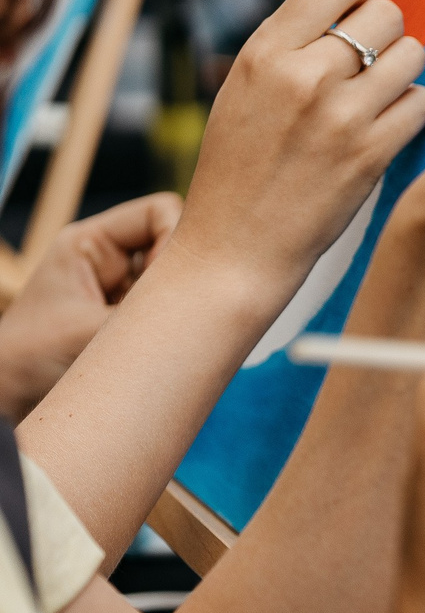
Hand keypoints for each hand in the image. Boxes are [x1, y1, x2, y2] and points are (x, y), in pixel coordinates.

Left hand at [0, 194, 179, 417]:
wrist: (8, 401)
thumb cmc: (31, 360)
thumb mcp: (94, 331)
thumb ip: (153, 314)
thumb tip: (214, 304)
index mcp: (90, 243)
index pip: (161, 211)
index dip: (179, 239)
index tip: (172, 284)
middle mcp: (110, 260)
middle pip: (175, 244)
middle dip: (185, 276)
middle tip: (184, 310)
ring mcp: (122, 289)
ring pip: (177, 279)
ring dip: (178, 306)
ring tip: (166, 336)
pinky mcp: (130, 317)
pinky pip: (171, 309)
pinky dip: (175, 327)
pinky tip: (164, 348)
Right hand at [173, 0, 424, 300]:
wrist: (237, 245)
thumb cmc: (241, 167)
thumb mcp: (243, 91)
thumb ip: (291, 47)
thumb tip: (350, 5)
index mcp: (263, 54)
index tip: (362, 6)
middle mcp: (303, 77)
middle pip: (385, 15)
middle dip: (387, 32)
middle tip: (373, 58)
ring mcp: (341, 116)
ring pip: (412, 56)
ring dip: (404, 71)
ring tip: (379, 94)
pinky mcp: (372, 153)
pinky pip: (423, 103)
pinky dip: (413, 110)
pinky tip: (387, 126)